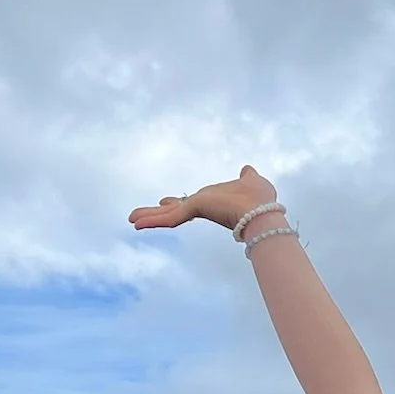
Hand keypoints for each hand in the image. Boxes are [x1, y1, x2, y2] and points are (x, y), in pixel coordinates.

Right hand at [128, 164, 278, 234]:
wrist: (263, 213)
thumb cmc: (260, 200)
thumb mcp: (252, 181)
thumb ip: (247, 176)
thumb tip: (247, 169)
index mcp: (213, 201)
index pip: (189, 204)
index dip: (176, 203)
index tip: (164, 202)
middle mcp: (203, 206)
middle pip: (174, 211)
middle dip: (155, 213)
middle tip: (137, 218)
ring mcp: (197, 209)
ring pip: (168, 216)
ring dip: (149, 217)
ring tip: (131, 221)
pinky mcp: (194, 210)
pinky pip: (170, 217)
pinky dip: (153, 221)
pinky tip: (137, 223)